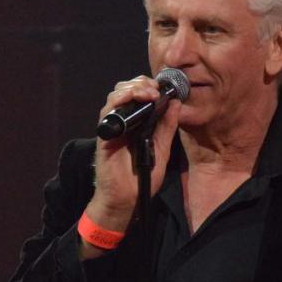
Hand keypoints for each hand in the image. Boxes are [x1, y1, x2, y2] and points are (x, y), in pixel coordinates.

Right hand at [83, 75, 181, 235]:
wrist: (127, 198)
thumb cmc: (143, 177)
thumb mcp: (162, 148)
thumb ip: (167, 127)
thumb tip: (176, 102)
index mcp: (137, 122)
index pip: (140, 94)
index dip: (149, 86)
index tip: (164, 88)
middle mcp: (124, 121)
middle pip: (127, 89)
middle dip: (141, 83)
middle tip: (155, 89)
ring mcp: (113, 127)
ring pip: (116, 95)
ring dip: (132, 88)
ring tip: (148, 93)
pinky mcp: (105, 135)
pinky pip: (108, 112)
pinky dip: (119, 101)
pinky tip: (132, 99)